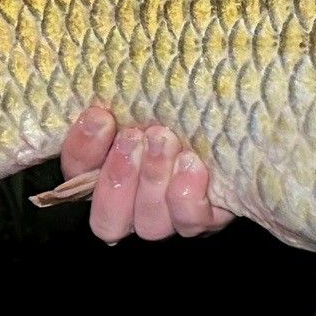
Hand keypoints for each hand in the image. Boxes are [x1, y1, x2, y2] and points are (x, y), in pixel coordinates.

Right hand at [58, 107, 236, 242]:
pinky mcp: (206, 216)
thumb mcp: (148, 92)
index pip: (77, 175)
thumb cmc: (184, 96)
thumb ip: (120, 97)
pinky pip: (190, 221)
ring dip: (153, 180)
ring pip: (149, 224)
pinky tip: (192, 164)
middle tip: (134, 136)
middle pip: (108, 220)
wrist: (238, 111)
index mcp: (106, 172)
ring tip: (165, 140)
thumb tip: (97, 94)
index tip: (100, 116)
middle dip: (118, 176)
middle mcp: (134, 204)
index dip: (82, 151)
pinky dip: (187, 194)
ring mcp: (170, 217)